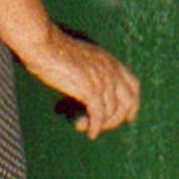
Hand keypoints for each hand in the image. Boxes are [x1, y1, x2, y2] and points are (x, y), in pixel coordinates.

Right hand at [23, 27, 140, 138]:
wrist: (44, 45)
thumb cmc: (54, 50)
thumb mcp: (81, 59)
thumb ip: (90, 72)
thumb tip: (88, 94)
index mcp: (110, 61)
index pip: (133, 84)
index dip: (133, 102)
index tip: (128, 116)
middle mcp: (110, 70)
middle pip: (128, 101)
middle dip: (118, 118)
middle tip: (104, 127)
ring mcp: (102, 79)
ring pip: (112, 111)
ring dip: (100, 124)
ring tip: (80, 125)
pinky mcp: (90, 89)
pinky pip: (98, 115)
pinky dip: (95, 127)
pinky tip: (89, 132)